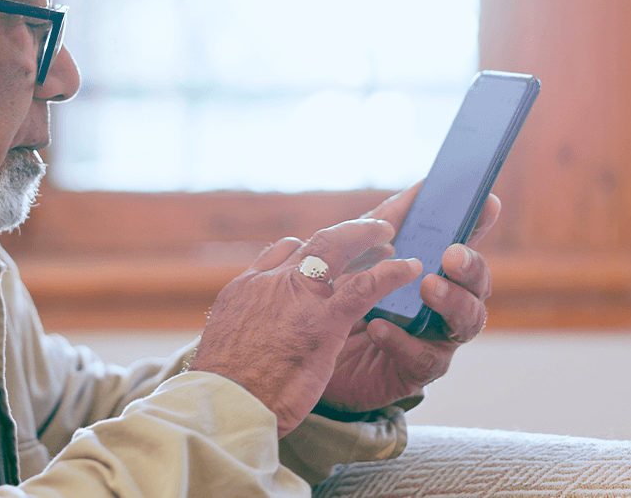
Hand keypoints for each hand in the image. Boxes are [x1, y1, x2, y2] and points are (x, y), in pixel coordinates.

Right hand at [189, 220, 421, 437]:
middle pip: (314, 242)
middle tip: (370, 230)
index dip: (308, 247)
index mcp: (248, 287)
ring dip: (368, 240)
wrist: (226, 401)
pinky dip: (390, 274)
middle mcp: (273, 282)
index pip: (282, 253)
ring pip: (338, 251)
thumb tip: (248, 331)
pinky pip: (364, 286)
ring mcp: (299, 297)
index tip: (324, 249)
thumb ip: (243, 325)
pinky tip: (409, 268)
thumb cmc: (223, 385)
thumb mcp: (222, 340)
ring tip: (390, 238)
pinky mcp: (325, 321)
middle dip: (346, 232)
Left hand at [317, 183, 498, 413]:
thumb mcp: (364, 257)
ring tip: (428, 285)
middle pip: (477, 287)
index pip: (465, 247)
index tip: (488, 203)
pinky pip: (421, 358)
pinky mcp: (416, 371)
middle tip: (452, 255)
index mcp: (437, 274)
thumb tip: (423, 185)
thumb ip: (391, 224)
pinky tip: (380, 328)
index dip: (479, 226)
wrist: (316, 355)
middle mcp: (447, 306)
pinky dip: (403, 341)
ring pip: (465, 323)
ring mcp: (437, 339)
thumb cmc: (347, 299)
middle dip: (471, 268)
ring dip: (450, 301)